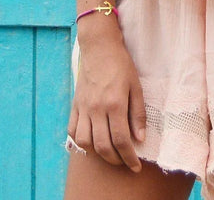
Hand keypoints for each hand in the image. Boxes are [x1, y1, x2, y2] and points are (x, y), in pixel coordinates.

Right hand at [66, 31, 146, 171]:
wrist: (99, 47)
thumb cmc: (121, 64)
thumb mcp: (136, 86)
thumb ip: (138, 114)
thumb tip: (140, 138)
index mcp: (114, 104)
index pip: (121, 140)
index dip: (129, 157)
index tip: (135, 166)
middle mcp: (96, 109)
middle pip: (103, 146)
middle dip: (116, 159)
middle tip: (125, 162)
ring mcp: (83, 107)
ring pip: (85, 142)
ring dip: (98, 153)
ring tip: (110, 152)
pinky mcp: (75, 104)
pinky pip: (72, 130)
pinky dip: (80, 141)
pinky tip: (91, 141)